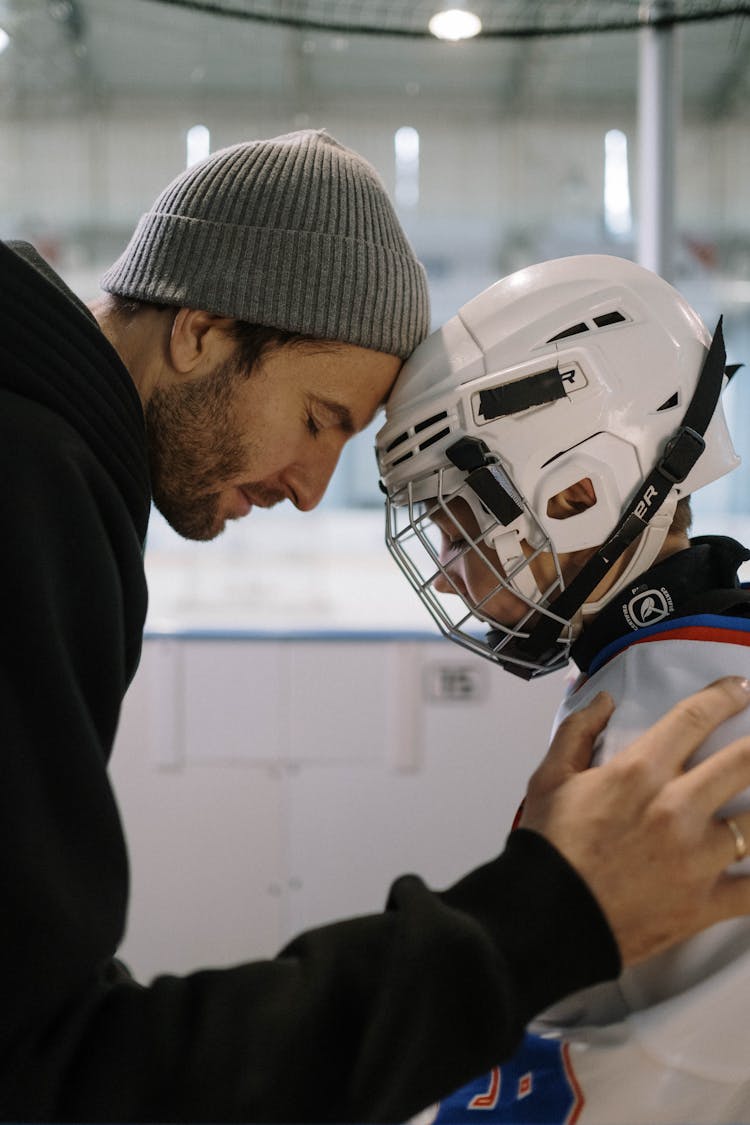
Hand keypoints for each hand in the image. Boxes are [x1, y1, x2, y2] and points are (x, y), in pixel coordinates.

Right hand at [520, 676, 749, 965]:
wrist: (547, 919)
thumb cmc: (549, 849)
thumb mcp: (549, 778)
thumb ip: (577, 730)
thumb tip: (603, 700)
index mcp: (639, 772)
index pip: (696, 718)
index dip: (726, 697)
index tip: (740, 690)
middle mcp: (675, 807)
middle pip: (746, 761)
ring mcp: (697, 857)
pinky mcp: (705, 902)